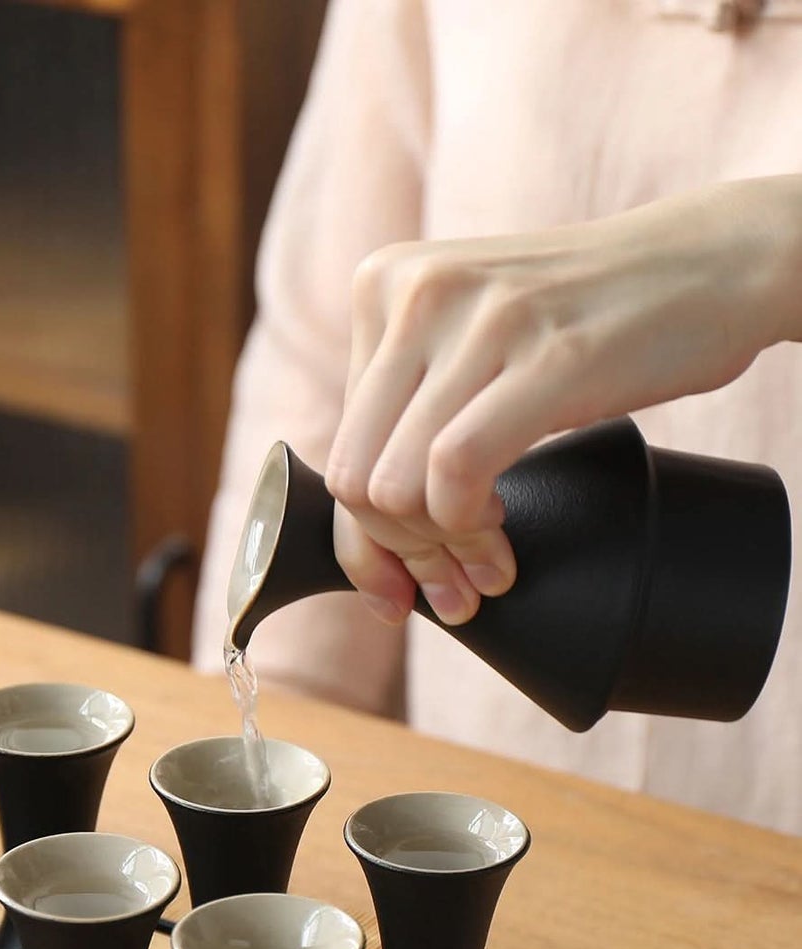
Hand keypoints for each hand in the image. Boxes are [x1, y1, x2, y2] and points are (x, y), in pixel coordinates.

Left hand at [323, 176, 801, 624]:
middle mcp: (413, 292)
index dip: (366, 538)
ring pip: (395, 487)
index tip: (400, 585)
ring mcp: (478, 319)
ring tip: (486, 564)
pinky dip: (467, 527)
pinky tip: (499, 532)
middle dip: (400, 553)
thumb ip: (408, 413)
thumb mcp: (472, 347)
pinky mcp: (543, 355)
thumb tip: (364, 545)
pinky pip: (453, 474)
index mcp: (381, 285)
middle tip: (453, 584)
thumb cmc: (589, 322)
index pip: (338, 451)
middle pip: (356, 479)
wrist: (712, 262)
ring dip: (439, 550)